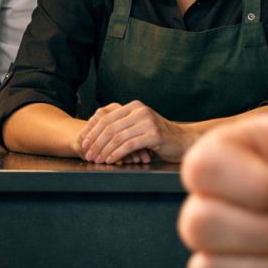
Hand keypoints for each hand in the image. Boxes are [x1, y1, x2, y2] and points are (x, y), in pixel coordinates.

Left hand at [78, 101, 193, 163]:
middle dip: (96, 143)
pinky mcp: (154, 135)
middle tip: (88, 154)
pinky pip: (129, 145)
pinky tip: (111, 160)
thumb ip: (123, 124)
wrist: (183, 142)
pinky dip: (117, 154)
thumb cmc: (159, 137)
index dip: (92, 131)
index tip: (84, 144)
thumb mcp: (140, 125)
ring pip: (117, 137)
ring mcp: (148, 122)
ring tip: (97, 160)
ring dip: (104, 150)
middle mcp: (140, 111)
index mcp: (134, 106)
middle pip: (109, 127)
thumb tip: (96, 132)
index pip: (106, 117)